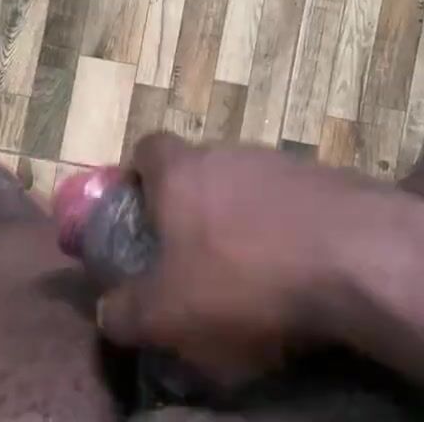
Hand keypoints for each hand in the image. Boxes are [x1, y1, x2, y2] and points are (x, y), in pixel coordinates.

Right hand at [96, 133, 409, 384]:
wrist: (353, 257)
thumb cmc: (243, 277)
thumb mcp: (169, 312)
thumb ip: (128, 311)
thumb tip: (107, 311)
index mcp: (182, 172)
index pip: (148, 147)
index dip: (137, 175)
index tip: (139, 213)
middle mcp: (229, 153)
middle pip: (199, 169)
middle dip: (191, 208)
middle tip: (190, 257)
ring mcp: (281, 162)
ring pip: (246, 186)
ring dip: (240, 219)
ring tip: (246, 270)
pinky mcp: (325, 180)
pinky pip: (289, 203)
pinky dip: (283, 229)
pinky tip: (292, 269)